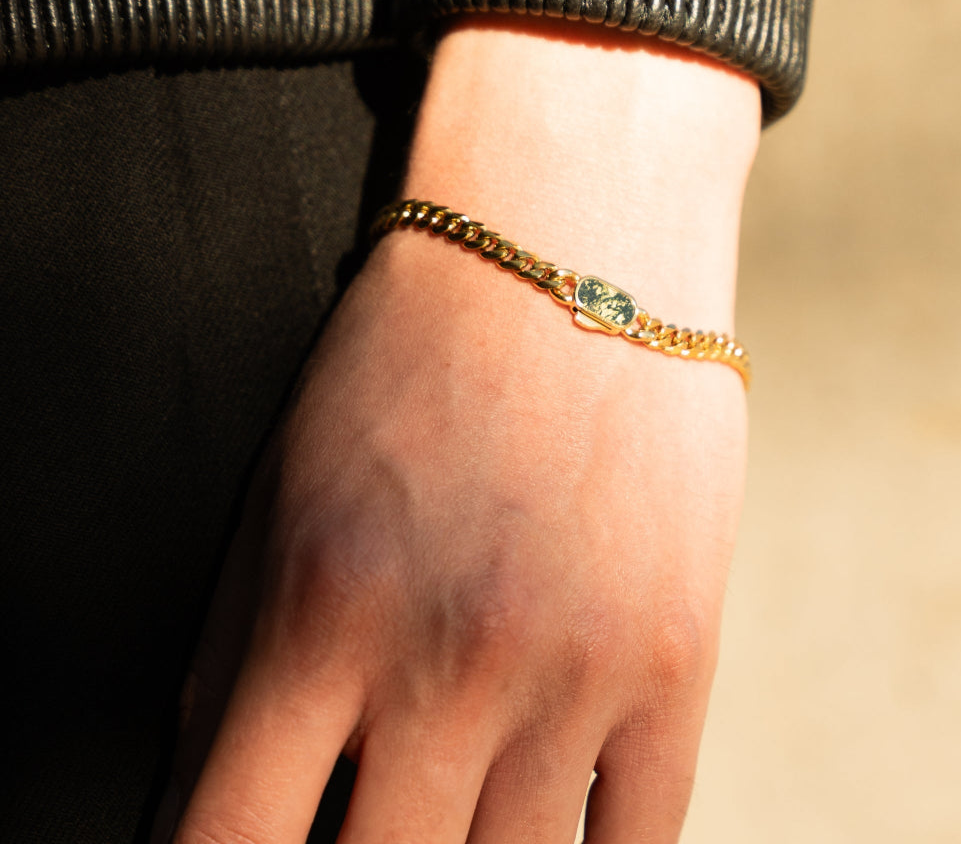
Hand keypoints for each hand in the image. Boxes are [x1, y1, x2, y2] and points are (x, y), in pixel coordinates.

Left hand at [159, 17, 759, 842]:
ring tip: (449, 816)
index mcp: (321, 613)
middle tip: (362, 826)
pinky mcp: (674, 661)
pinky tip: (545, 827)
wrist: (572, 250)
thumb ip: (234, 658)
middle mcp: (448, 661)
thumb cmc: (416, 357)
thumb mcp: (285, 490)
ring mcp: (574, 670)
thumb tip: (210, 799)